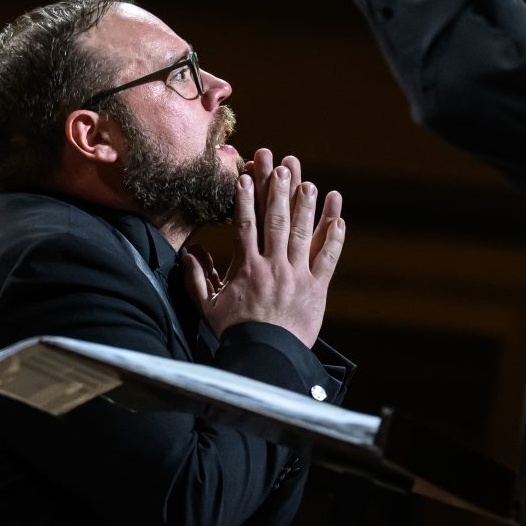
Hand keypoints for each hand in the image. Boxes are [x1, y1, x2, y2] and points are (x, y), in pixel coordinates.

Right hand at [182, 162, 345, 347]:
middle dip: (278, 191)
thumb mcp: (208, 307)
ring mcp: (297, 276)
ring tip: (308, 182)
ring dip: (306, 206)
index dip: (245, 198)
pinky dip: (333, 238)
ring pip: (302, 234)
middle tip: (281, 167)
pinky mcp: (316, 289)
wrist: (266, 358)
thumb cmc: (236, 333)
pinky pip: (327, 259)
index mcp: (246, 268)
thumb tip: (187, 253)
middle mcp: (273, 266)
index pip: (245, 224)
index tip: (245, 175)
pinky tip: (338, 218)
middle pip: (275, 221)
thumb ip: (197, 278)